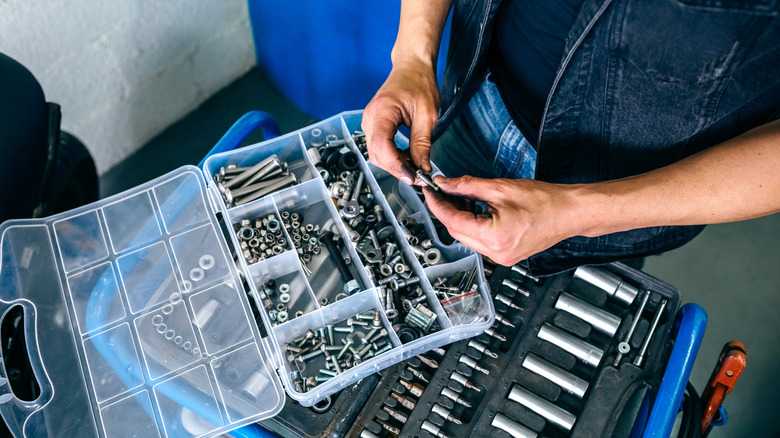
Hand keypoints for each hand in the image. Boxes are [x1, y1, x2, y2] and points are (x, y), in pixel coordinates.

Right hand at [362, 59, 439, 183]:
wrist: (411, 67)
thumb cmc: (419, 83)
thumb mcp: (427, 115)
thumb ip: (422, 143)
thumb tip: (422, 168)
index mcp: (382, 111)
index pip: (382, 147)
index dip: (396, 166)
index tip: (413, 177)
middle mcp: (370, 118)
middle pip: (377, 154)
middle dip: (397, 168)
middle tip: (420, 175)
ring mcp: (369, 122)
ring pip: (377, 154)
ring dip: (395, 164)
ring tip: (416, 164)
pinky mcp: (374, 125)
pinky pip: (379, 147)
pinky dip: (393, 156)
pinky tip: (408, 155)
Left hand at [424, 175, 581, 265]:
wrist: (570, 212)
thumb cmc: (545, 201)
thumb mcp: (500, 188)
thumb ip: (467, 186)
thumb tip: (446, 184)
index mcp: (494, 237)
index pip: (453, 222)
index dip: (437, 205)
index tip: (429, 193)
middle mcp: (496, 253)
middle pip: (458, 232)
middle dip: (447, 211)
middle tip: (443, 191)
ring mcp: (502, 257)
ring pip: (468, 238)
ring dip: (460, 218)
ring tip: (462, 198)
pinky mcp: (506, 255)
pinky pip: (481, 241)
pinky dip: (474, 225)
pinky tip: (476, 209)